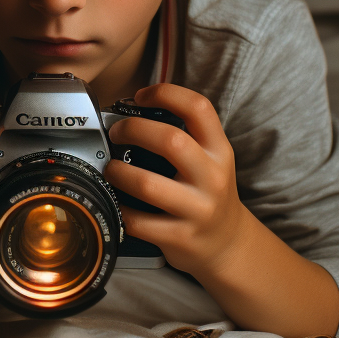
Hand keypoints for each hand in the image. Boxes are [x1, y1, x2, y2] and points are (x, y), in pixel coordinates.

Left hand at [105, 83, 244, 280]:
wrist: (227, 243)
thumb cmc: (208, 192)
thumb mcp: (211, 159)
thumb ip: (185, 134)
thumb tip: (131, 110)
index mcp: (219, 150)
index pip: (198, 108)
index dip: (165, 94)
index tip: (140, 96)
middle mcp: (212, 178)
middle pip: (170, 141)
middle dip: (132, 130)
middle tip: (116, 133)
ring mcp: (198, 210)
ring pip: (147, 184)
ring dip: (118, 172)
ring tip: (111, 168)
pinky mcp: (180, 238)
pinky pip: (137, 221)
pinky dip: (119, 208)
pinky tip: (116, 201)